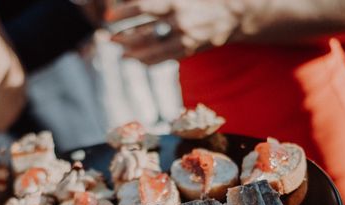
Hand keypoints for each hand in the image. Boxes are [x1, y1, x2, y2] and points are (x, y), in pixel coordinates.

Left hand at [110, 0, 239, 64]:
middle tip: (108, 37)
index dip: (124, 11)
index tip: (108, 15)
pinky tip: (137, 59)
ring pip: (153, 49)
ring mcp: (186, 38)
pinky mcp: (190, 50)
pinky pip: (165, 58)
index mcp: (178, 2)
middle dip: (123, 36)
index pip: (144, 7)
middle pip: (144, 32)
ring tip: (120, 52)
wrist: (236, 13)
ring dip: (133, 52)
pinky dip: (149, 60)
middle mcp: (181, 21)